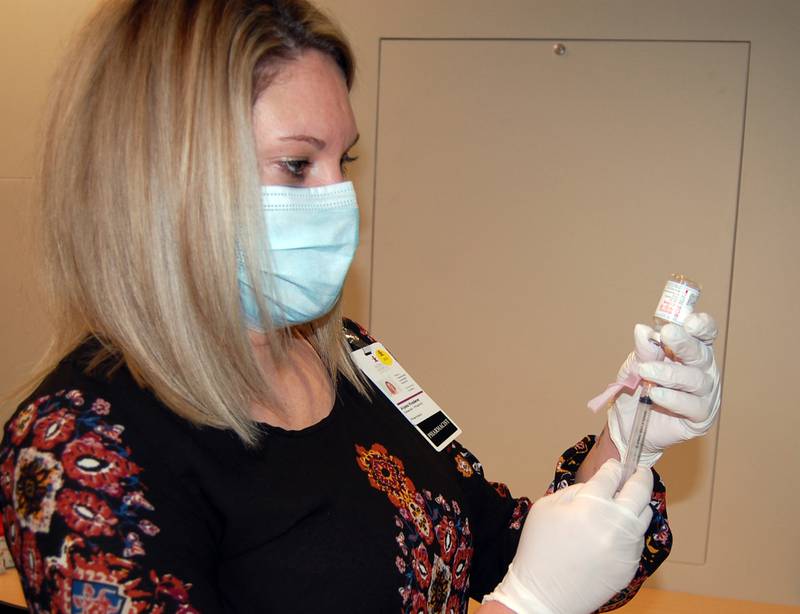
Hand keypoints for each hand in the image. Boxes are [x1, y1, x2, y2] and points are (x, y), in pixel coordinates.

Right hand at [483, 460, 652, 613]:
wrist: (543, 595)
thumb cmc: (539, 550)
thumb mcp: (546, 508)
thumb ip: (574, 491)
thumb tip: (596, 486)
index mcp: (591, 506)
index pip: (611, 476)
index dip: (613, 467)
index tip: (614, 465)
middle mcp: (615, 524)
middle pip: (639, 490)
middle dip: (641, 476)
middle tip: (640, 471)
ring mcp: (626, 546)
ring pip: (644, 515)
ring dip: (638, 504)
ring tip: (629, 501)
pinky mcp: (631, 565)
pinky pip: (637, 539)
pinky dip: (630, 530)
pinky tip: (615, 531)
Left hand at [608, 312, 720, 466]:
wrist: (625, 423)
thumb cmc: (635, 389)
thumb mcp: (635, 365)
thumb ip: (643, 350)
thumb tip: (643, 330)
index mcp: (689, 352)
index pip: (704, 334)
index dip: (701, 325)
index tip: (689, 321)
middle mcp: (702, 370)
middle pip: (702, 353)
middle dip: (685, 342)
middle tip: (667, 334)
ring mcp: (705, 394)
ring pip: (696, 380)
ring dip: (670, 373)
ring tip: (646, 371)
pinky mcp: (701, 416)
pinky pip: (693, 405)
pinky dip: (673, 398)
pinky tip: (655, 394)